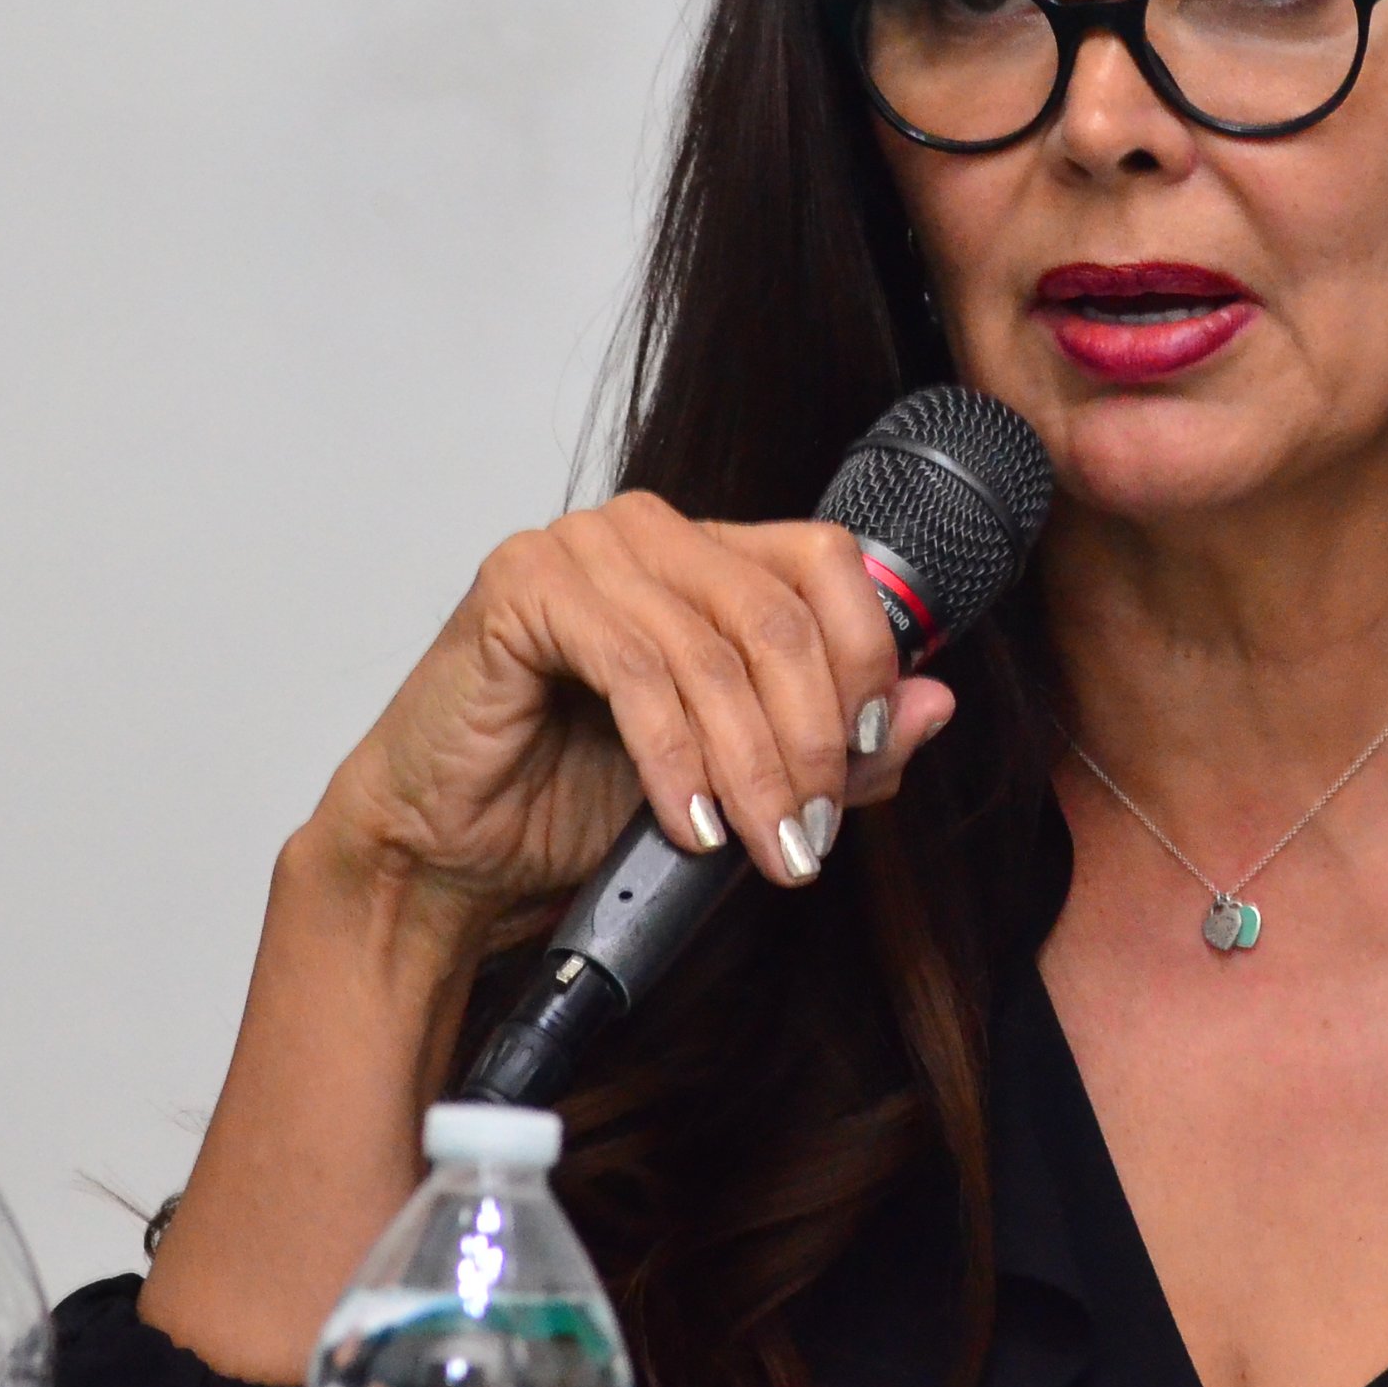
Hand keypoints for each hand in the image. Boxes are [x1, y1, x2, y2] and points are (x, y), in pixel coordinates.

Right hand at [308, 492, 954, 955]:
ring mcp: (583, 548)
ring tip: (764, 847)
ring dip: (753, 763)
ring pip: (716, 649)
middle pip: (783, 611)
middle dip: (813, 737)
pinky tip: (691, 824)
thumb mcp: (737, 778)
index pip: (831, 564)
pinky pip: (636, 672)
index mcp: (708, 556)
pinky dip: (677, 758)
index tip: (867, 762)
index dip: (866, 663)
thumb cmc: (574, 804)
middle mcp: (652, 533)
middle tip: (810, 831)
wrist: (450, 852)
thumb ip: (836, 741)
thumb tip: (937, 703)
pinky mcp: (523, 587)